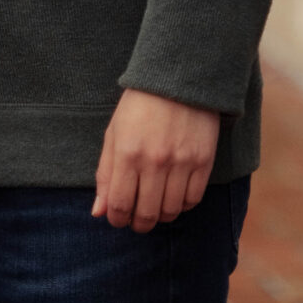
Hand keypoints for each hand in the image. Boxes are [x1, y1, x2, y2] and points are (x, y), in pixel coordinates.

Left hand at [92, 89, 221, 231]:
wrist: (178, 78)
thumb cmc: (139, 106)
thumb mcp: (114, 135)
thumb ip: (105, 175)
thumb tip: (99, 212)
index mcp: (127, 153)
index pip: (120, 205)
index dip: (117, 219)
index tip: (118, 218)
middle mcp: (154, 161)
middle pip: (147, 214)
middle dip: (138, 224)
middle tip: (137, 220)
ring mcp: (182, 162)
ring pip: (171, 211)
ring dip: (161, 216)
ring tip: (156, 207)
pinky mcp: (204, 161)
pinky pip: (193, 199)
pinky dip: (182, 205)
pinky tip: (175, 196)